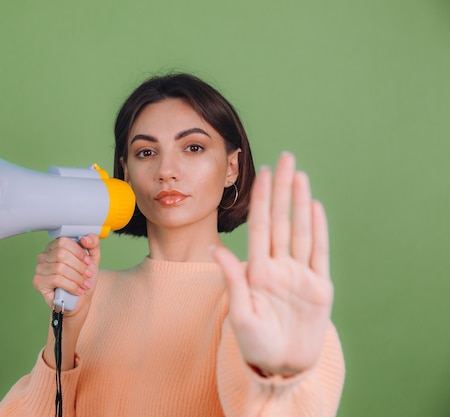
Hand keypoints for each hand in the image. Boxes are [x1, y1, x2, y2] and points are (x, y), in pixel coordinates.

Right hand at [33, 234, 100, 317]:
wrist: (80, 300)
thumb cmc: (83, 278)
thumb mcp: (93, 258)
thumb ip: (93, 243)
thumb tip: (85, 238)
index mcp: (55, 247)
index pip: (63, 241)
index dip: (78, 251)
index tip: (88, 261)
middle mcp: (44, 256)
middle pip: (61, 254)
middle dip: (79, 266)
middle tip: (88, 274)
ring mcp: (40, 269)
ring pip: (59, 268)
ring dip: (77, 277)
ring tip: (84, 284)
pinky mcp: (38, 282)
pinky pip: (56, 279)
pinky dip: (71, 285)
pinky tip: (77, 290)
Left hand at [212, 153, 332, 375]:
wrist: (281, 368)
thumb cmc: (255, 345)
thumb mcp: (240, 314)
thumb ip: (233, 280)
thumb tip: (215, 248)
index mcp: (257, 270)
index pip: (259, 226)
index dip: (260, 199)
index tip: (262, 173)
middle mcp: (278, 266)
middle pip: (280, 220)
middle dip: (282, 189)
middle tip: (286, 158)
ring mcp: (299, 275)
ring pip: (300, 230)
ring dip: (300, 202)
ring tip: (300, 175)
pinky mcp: (318, 287)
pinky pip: (319, 253)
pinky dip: (318, 230)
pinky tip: (315, 207)